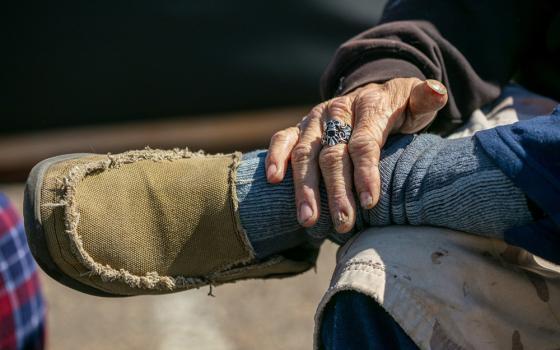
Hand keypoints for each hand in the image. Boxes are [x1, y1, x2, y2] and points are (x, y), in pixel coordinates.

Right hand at [266, 77, 447, 232]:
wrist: (371, 94)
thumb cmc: (398, 109)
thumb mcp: (417, 103)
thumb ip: (426, 99)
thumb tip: (437, 92)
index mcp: (368, 106)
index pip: (364, 142)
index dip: (365, 173)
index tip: (369, 203)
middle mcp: (337, 110)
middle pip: (332, 153)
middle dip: (336, 191)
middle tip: (342, 223)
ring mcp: (315, 119)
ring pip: (305, 152)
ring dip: (304, 187)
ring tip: (308, 220)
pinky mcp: (300, 127)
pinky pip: (283, 138)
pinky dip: (275, 156)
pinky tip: (273, 180)